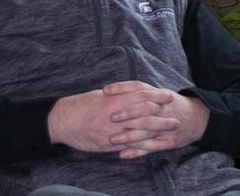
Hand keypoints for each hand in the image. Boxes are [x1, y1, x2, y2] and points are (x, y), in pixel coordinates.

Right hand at [46, 85, 178, 152]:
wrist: (62, 120)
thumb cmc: (82, 105)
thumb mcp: (102, 95)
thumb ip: (120, 95)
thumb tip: (136, 93)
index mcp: (115, 99)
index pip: (141, 96)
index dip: (157, 96)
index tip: (169, 96)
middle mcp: (116, 115)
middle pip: (145, 116)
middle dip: (163, 118)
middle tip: (177, 119)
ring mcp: (113, 131)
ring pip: (140, 133)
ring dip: (158, 135)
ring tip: (171, 135)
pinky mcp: (109, 144)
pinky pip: (130, 147)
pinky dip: (144, 148)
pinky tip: (155, 148)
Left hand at [103, 81, 209, 158]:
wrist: (198, 118)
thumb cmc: (172, 105)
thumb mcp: (160, 93)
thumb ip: (140, 92)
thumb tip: (110, 91)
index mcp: (160, 95)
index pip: (140, 87)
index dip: (122, 88)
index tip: (105, 90)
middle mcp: (164, 108)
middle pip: (146, 108)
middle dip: (128, 113)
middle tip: (111, 117)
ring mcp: (168, 125)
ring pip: (148, 130)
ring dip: (129, 136)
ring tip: (112, 139)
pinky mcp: (170, 141)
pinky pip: (152, 147)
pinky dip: (137, 151)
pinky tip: (123, 154)